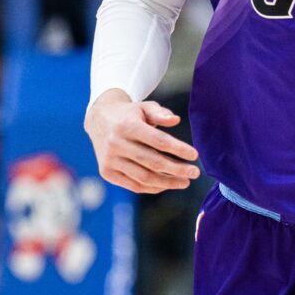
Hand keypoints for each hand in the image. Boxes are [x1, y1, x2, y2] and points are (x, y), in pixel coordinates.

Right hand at [85, 89, 200, 193]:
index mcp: (127, 126)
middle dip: (177, 170)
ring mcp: (110, 160)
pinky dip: (152, 187)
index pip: (158, 141)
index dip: (178, 149)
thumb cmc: (129, 114)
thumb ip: (160, 113)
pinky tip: (166, 184)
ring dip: (167, 182)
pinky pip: (133, 185)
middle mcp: (117, 144)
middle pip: (153, 162)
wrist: (99, 120)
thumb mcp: (144, 107)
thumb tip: (176, 120)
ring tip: (184, 182)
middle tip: (195, 172)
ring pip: (144, 177)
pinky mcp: (107, 172)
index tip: (195, 155)